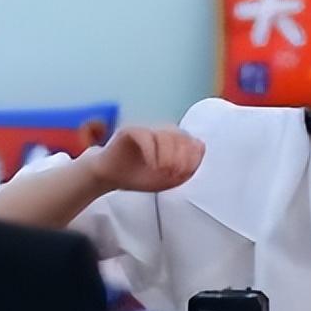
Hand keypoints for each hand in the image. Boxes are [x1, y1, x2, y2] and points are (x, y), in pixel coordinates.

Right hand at [82, 127, 204, 192]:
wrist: (109, 178)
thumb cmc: (137, 177)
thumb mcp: (168, 180)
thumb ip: (187, 168)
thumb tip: (201, 147)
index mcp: (171, 141)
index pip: (190, 140)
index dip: (192, 156)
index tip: (184, 172)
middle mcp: (160, 132)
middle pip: (180, 136)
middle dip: (181, 156)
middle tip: (174, 172)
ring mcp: (145, 129)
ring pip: (164, 135)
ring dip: (167, 155)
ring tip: (163, 170)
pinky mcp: (130, 131)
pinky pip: (145, 136)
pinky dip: (152, 152)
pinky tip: (152, 165)